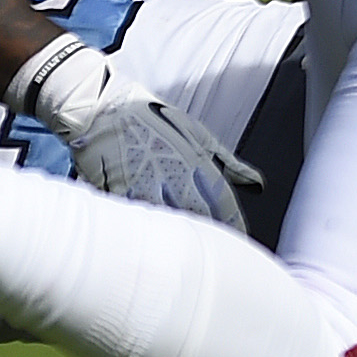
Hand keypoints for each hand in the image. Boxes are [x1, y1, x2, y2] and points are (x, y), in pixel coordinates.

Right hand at [11, 35, 261, 225]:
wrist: (100, 106)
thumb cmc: (150, 119)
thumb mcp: (196, 133)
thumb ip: (227, 163)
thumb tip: (257, 184)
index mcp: (194, 158)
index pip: (222, 200)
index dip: (233, 223)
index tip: (240, 238)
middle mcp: (170, 172)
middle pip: (196, 215)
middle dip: (206, 232)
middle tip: (213, 250)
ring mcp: (141, 182)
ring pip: (165, 219)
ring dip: (176, 235)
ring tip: (183, 249)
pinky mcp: (114, 189)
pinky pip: (134, 214)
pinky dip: (145, 226)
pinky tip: (151, 238)